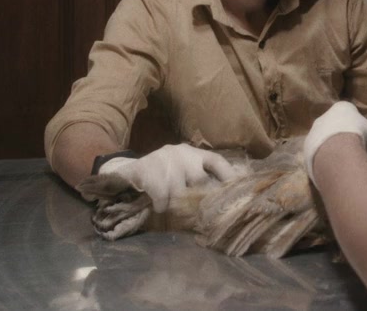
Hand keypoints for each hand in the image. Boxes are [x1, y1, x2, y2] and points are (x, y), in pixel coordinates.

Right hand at [97, 143, 239, 212]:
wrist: (128, 170)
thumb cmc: (163, 175)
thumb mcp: (184, 171)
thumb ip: (201, 180)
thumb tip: (224, 201)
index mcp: (194, 153)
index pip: (216, 161)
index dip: (228, 175)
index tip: (237, 189)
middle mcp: (182, 153)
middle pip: (199, 180)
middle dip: (200, 199)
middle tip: (201, 213)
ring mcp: (165, 160)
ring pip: (179, 191)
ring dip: (177, 204)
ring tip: (174, 209)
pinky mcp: (148, 170)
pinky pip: (161, 196)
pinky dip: (161, 205)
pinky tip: (158, 206)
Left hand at [303, 101, 366, 181]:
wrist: (338, 154)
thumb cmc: (360, 138)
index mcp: (342, 107)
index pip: (348, 112)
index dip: (355, 124)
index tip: (361, 135)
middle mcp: (323, 116)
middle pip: (332, 125)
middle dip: (339, 135)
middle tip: (350, 149)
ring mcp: (312, 132)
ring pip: (322, 140)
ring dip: (329, 148)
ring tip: (341, 161)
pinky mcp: (305, 149)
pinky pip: (316, 153)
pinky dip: (323, 159)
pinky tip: (332, 167)